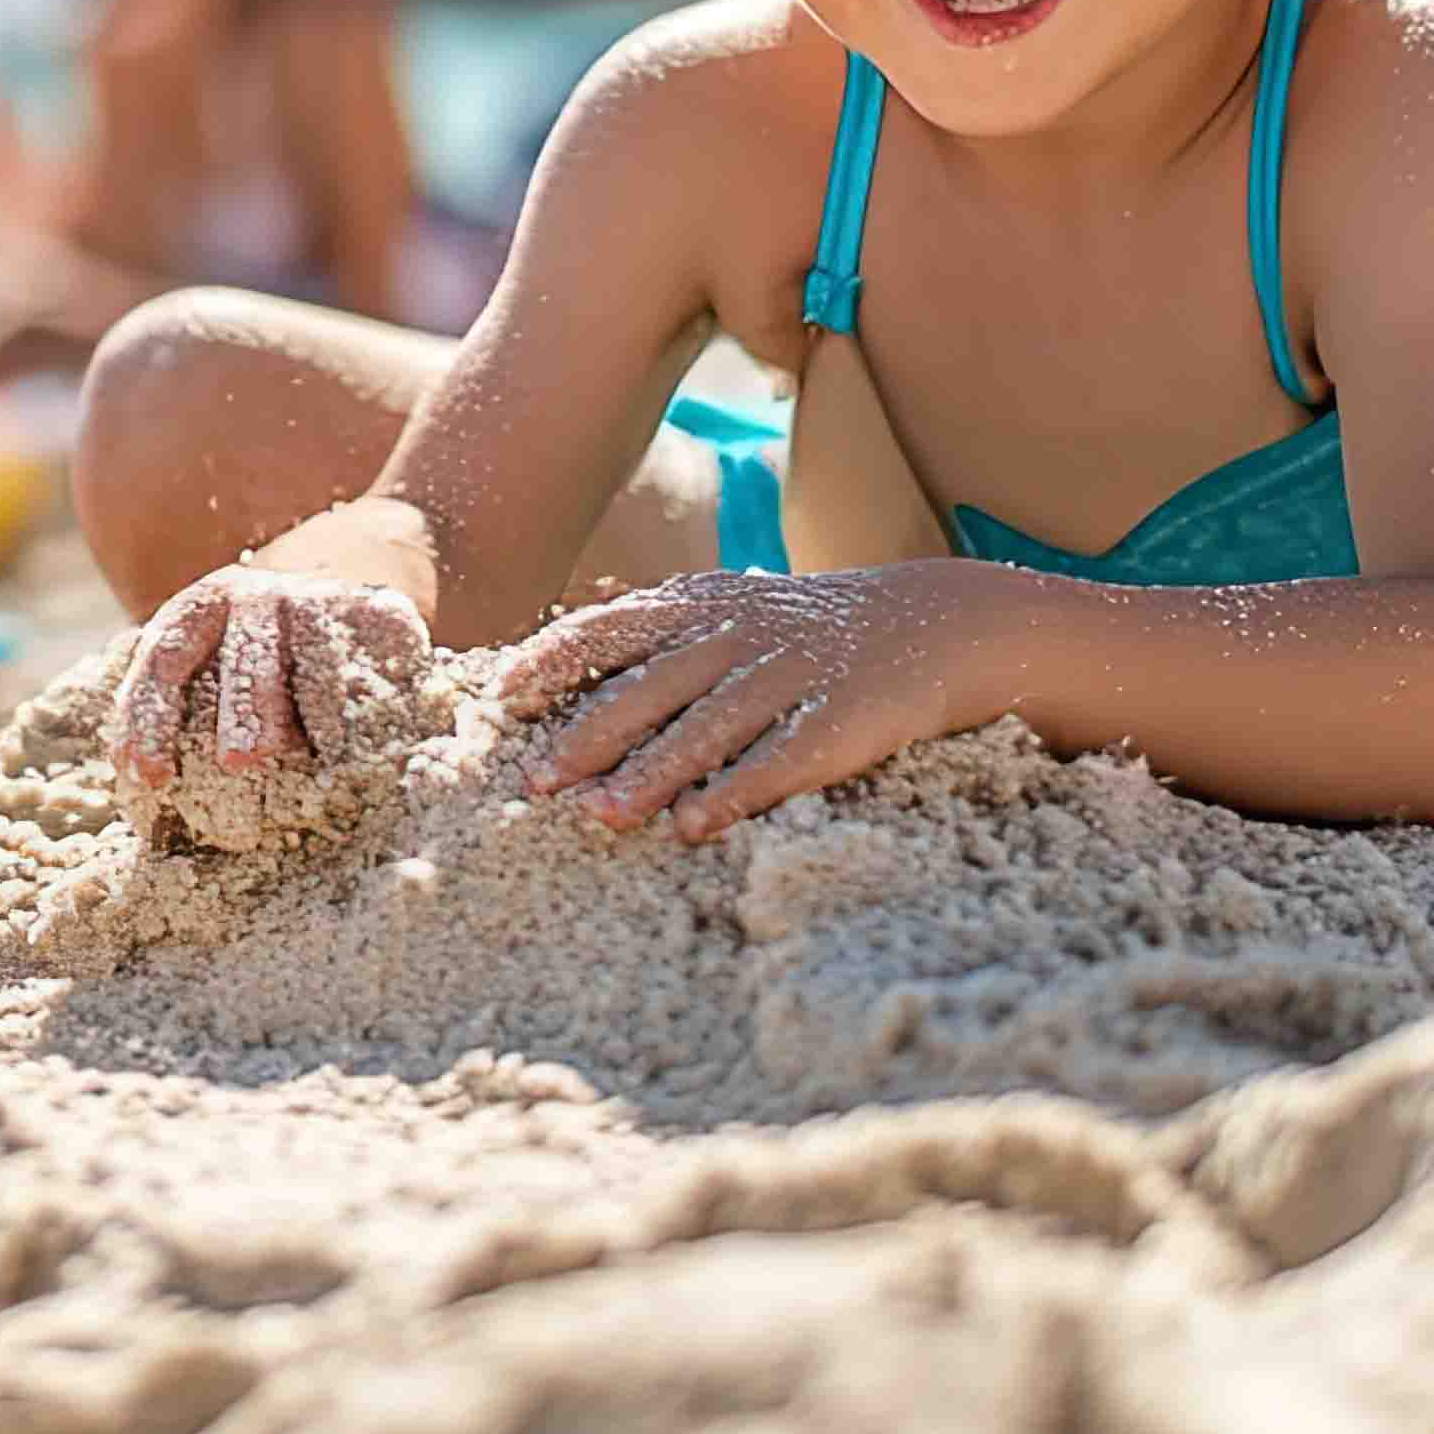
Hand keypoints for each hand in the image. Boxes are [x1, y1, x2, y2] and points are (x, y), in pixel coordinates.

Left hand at [107, 567, 430, 776]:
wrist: (338, 572)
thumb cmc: (252, 652)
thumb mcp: (206, 658)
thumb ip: (176, 703)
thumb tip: (138, 780)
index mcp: (200, 609)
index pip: (165, 661)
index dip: (151, 718)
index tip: (148, 776)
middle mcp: (257, 597)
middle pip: (248, 656)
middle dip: (244, 709)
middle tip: (239, 761)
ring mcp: (320, 599)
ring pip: (318, 656)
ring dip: (316, 710)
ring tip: (321, 758)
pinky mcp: (377, 609)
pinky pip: (378, 656)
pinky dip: (377, 695)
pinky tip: (377, 739)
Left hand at [496, 564, 1009, 841]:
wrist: (928, 623)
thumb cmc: (800, 631)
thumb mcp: (726, 610)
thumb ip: (654, 638)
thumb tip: (554, 678)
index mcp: (699, 605)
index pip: (610, 627)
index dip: (554, 660)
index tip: (505, 699)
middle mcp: (737, 633)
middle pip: (648, 687)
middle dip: (587, 736)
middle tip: (535, 783)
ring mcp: (789, 674)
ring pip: (706, 727)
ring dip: (650, 776)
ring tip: (601, 818)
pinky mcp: (837, 719)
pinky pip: (777, 759)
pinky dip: (732, 793)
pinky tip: (693, 828)